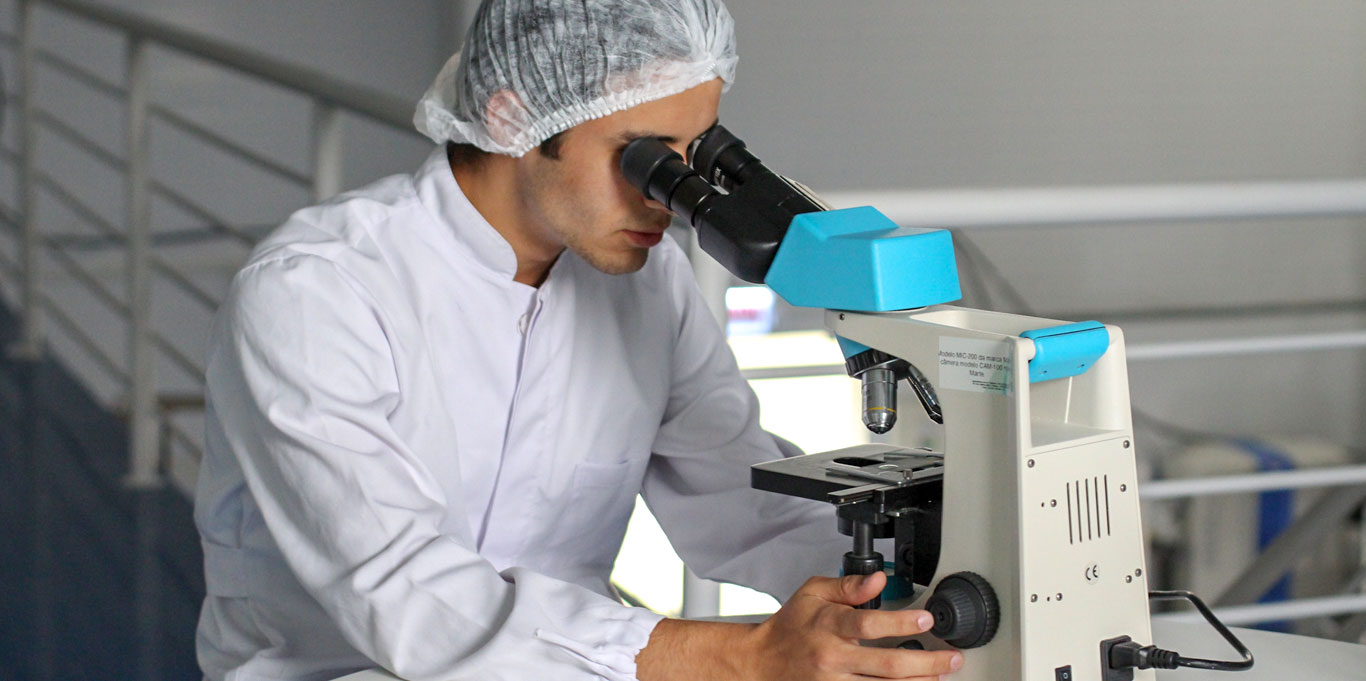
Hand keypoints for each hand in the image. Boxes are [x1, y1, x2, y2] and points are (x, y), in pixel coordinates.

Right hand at [739, 572, 962, 679]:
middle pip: (888, 666)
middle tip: (951, 658)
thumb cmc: (789, 626)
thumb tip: (879, 579)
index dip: (901, 623)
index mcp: (829, 626)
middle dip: (927, 663)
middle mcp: (833, 658)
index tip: (926, 619)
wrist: (760, 662)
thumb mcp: (813, 592)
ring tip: (940, 676)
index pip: (870, 624)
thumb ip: (848, 585)